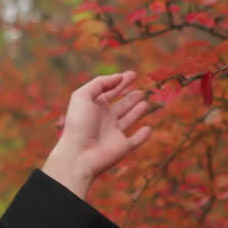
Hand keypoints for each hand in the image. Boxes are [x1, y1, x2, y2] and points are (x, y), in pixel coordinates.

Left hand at [41, 71, 151, 198]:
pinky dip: (142, 136)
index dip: (120, 82)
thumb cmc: (79, 123)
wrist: (79, 154)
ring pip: (128, 119)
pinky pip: (135, 140)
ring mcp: (114, 133)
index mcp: (94, 106)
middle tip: (141, 89)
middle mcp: (104, 118)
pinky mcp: (123, 146)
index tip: (132, 74)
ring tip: (145, 101)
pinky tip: (149, 129)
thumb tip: (118, 77)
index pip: (109, 91)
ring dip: (136, 111)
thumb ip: (100, 83)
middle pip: (121, 105)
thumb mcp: (83, 96)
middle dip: (130, 97)